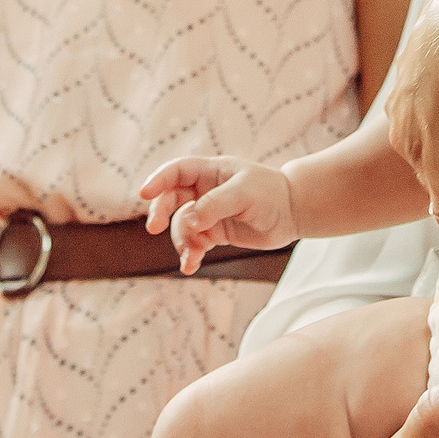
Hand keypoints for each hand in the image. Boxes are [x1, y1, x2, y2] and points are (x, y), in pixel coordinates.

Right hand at [139, 157, 295, 271]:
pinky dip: (190, 255)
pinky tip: (190, 266)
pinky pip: (195, 244)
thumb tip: (189, 221)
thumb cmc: (271, 193)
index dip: (158, 180)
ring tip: (192, 254)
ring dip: (181, 240)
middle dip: (160, 212)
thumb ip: (215, 205)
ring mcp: (209, 213)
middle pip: (171, 199)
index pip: (177, 171)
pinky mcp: (215, 234)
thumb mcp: (244, 193)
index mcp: (211, 171)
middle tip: (153, 228)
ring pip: (182, 226)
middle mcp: (205, 191)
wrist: (293, 212)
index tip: (144, 194)